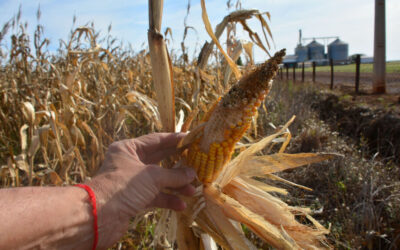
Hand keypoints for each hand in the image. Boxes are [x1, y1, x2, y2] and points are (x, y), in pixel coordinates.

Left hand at [87, 133, 195, 247]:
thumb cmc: (123, 187)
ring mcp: (131, 182)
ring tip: (193, 189)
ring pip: (158, 180)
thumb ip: (174, 174)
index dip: (174, 140)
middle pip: (159, 160)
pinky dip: (167, 199)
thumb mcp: (152, 176)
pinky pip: (154, 196)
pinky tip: (180, 205)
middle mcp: (129, 163)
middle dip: (178, 164)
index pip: (155, 140)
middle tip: (196, 162)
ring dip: (176, 185)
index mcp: (128, 149)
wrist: (99, 217)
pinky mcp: (133, 199)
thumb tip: (192, 173)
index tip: (191, 139)